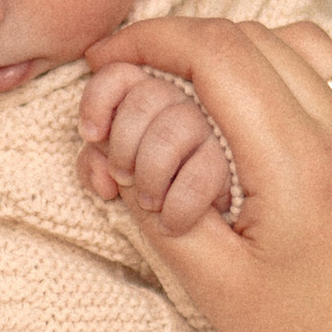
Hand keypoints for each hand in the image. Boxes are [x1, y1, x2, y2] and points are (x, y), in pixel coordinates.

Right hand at [77, 17, 331, 331]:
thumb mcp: (216, 289)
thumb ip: (161, 208)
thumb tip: (122, 147)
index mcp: (297, 166)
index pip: (215, 53)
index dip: (151, 39)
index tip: (111, 55)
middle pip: (256, 38)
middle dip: (189, 44)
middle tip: (147, 76)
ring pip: (315, 43)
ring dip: (253, 48)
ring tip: (212, 86)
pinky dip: (327, 60)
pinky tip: (299, 88)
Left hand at [77, 62, 238, 233]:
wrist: (215, 258)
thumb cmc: (161, 209)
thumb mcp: (120, 183)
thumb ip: (98, 159)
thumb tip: (94, 150)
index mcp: (156, 103)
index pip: (123, 73)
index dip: (100, 97)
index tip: (91, 134)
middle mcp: (189, 108)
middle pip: (146, 96)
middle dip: (123, 141)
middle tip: (122, 177)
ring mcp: (217, 135)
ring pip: (175, 126)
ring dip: (151, 170)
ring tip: (150, 202)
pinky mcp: (239, 169)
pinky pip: (204, 172)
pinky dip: (180, 203)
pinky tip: (174, 222)